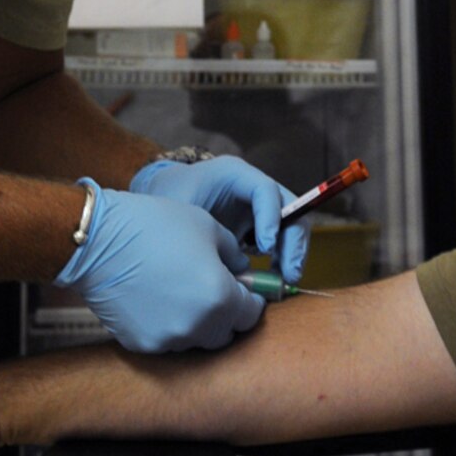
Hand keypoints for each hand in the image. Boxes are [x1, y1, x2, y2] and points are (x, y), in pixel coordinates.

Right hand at [57, 181, 265, 351]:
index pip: (251, 314)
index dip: (251, 300)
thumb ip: (234, 254)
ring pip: (197, 340)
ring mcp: (168, 339)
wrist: (99, 241)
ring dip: (199, 323)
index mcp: (220, 297)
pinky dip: (170, 326)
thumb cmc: (155, 225)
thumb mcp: (207, 227)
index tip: (245, 290)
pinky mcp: (142, 344)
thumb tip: (243, 269)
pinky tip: (159, 300)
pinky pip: (168, 340)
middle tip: (216, 291)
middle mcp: (197, 326)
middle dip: (227, 314)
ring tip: (184, 294)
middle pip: (226, 333)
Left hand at [131, 156, 307, 282]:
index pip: (264, 189)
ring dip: (293, 253)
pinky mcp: (259, 225)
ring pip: (292, 225)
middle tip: (289, 273)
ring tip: (284, 280)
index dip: (270, 218)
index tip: (265, 249)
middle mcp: (252, 187)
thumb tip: (225, 272)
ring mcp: (259, 206)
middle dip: (293, 241)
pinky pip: (282, 239)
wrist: (161, 199)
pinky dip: (282, 260)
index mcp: (233, 174)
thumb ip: (199, 233)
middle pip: (289, 207)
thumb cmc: (168, 200)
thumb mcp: (178, 211)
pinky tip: (272, 280)